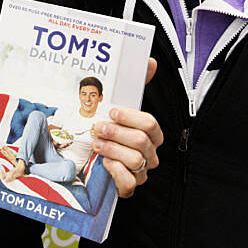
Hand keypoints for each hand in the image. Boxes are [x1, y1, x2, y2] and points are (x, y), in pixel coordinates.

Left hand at [92, 58, 162, 197]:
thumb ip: (136, 85)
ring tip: (96, 143)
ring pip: (134, 160)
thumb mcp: (121, 108)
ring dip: (111, 149)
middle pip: (141, 141)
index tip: (112, 111)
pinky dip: (115, 171)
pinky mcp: (130, 186)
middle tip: (98, 127)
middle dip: (116, 133)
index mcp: (151, 134)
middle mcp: (150, 153)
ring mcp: (142, 171)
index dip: (131, 117)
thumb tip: (150, 61)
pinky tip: (104, 163)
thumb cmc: (112, 132)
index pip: (150, 124)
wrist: (95, 161)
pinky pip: (129, 183)